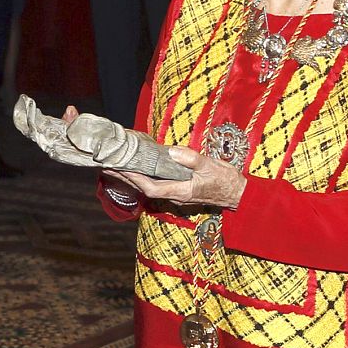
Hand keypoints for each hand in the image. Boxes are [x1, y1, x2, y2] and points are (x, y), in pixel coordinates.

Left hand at [104, 145, 247, 209]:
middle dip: (127, 178)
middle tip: (109, 166)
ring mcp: (178, 195)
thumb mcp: (210, 166)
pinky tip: (140, 169)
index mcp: (181, 192)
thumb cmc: (226, 181)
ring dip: (134, 178)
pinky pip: (158, 184)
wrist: (239, 194)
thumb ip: (191, 159)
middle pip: (145, 189)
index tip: (121, 169)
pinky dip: (146, 177)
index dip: (135, 179)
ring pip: (150, 187)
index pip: (152, 187)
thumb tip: (172, 151)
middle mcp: (176, 196)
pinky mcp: (181, 191)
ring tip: (118, 167)